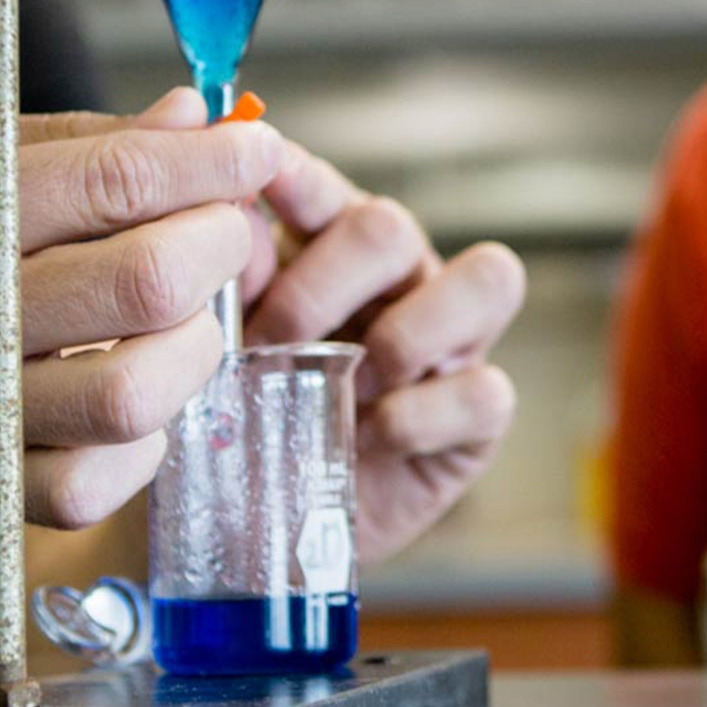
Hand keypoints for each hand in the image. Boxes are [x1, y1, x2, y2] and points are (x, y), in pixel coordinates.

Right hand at [0, 90, 280, 536]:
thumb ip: (67, 143)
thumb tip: (191, 118)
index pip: (113, 180)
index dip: (211, 163)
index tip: (254, 148)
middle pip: (146, 283)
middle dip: (221, 244)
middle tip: (227, 229)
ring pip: (140, 392)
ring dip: (196, 345)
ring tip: (184, 316)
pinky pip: (102, 479)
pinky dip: (145, 435)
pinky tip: (131, 395)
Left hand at [239, 140, 524, 562]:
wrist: (255, 527)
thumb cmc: (241, 421)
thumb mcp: (218, 351)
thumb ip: (230, 286)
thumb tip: (232, 225)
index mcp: (329, 250)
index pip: (325, 188)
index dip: (295, 180)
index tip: (253, 187)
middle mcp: (401, 280)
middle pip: (394, 227)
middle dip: (323, 284)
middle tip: (269, 342)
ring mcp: (450, 344)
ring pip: (488, 277)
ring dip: (408, 329)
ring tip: (349, 381)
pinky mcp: (475, 418)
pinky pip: (487, 390)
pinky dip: (424, 414)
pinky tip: (373, 437)